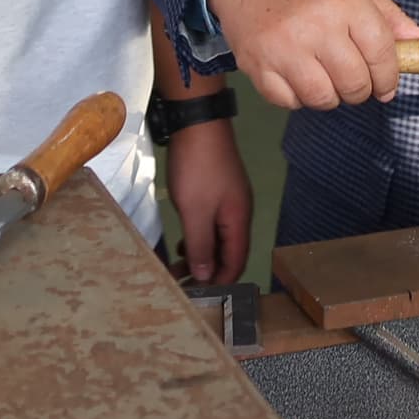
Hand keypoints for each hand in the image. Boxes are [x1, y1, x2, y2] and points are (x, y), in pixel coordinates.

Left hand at [164, 120, 253, 284]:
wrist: (198, 123)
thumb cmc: (198, 169)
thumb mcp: (195, 212)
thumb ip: (201, 245)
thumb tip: (205, 274)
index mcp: (238, 220)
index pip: (236, 262)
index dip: (220, 281)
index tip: (198, 295)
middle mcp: (239, 212)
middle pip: (229, 251)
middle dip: (208, 270)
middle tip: (181, 282)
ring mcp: (229, 199)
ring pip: (219, 237)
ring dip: (202, 253)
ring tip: (179, 265)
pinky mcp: (218, 189)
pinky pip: (212, 222)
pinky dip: (200, 236)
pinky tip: (185, 239)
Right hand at [209, 0, 418, 111]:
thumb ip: (389, 16)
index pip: (381, 53)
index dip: (390, 76)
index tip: (387, 84)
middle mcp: (314, 25)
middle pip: (354, 83)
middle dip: (362, 89)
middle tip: (357, 80)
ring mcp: (283, 47)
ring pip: (323, 97)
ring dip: (332, 95)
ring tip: (327, 76)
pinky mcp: (256, 64)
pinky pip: (289, 101)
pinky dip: (299, 97)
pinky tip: (300, 75)